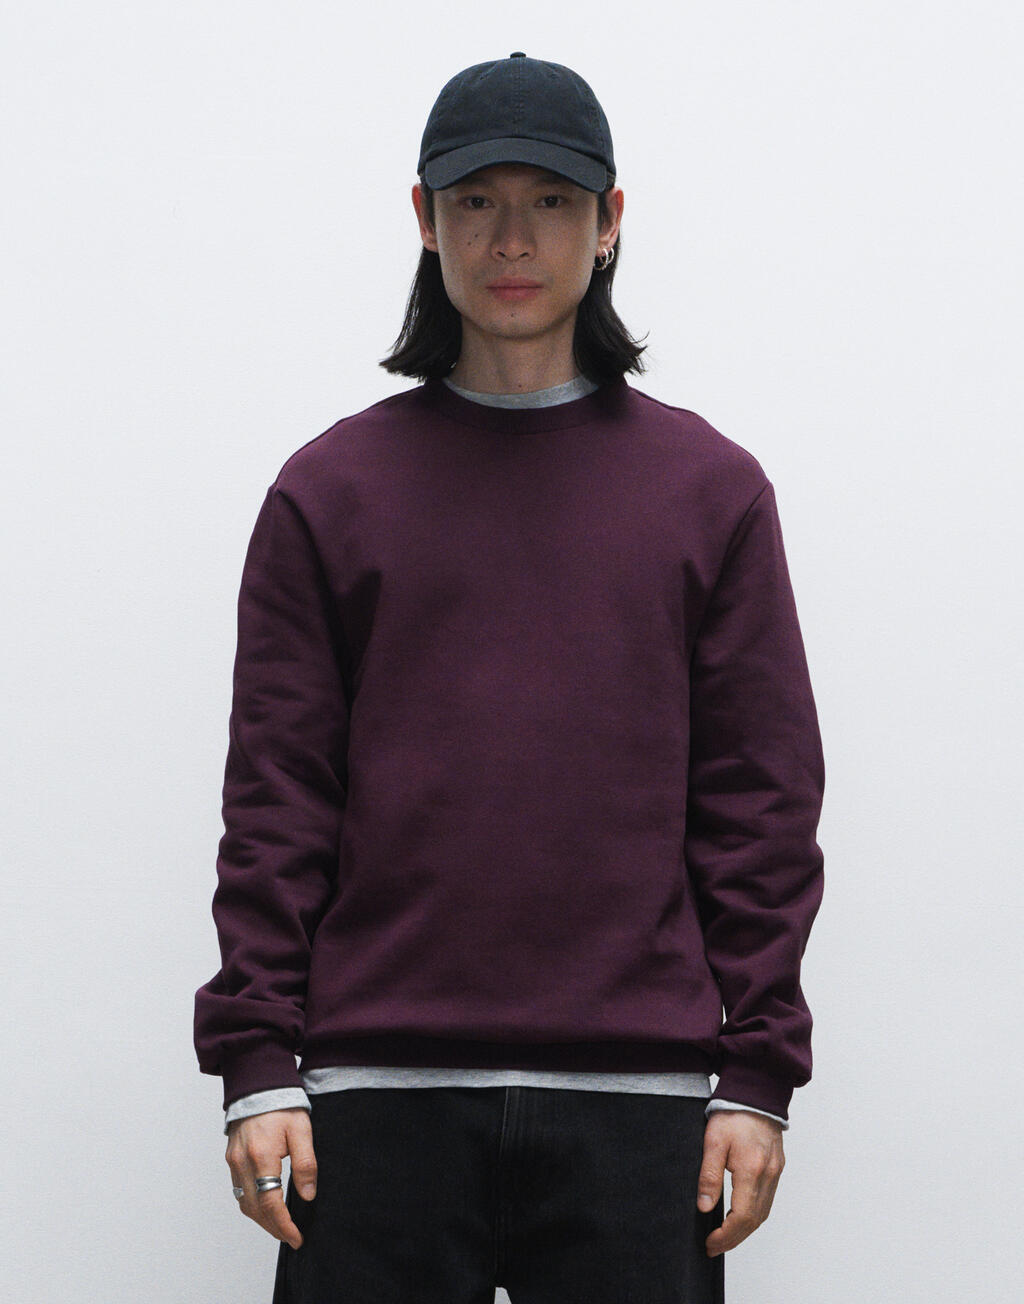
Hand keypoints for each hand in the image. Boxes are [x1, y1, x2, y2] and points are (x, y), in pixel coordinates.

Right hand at [225, 1108, 316, 1249]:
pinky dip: (252, 1206)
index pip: (270, 1202)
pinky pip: (239, 1191)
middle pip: (255, 1209)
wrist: (258, 1085)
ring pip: (244, 1203)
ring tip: (281, 1227)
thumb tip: (308, 1195)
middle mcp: (242, 1162)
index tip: (296, 1237)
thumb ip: (306, 1164)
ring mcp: (234, 1162)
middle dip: (273, 1228)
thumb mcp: (302, 1131)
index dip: (283, 1225)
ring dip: (262, 1220)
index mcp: (261, 1155)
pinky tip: (265, 1208)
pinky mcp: (231, 1159)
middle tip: (291, 1237)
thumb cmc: (282, 1105)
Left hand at [696, 1110, 784, 1256]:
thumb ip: (709, 1175)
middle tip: (713, 1247)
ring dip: (745, 1230)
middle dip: (734, 1238)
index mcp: (752, 1169)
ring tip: (724, 1237)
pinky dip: (754, 1215)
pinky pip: (768, 1200)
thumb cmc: (733, 1114)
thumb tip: (704, 1206)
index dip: (726, 1235)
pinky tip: (740, 1216)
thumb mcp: (712, 1141)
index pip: (742, 1216)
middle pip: (754, 1220)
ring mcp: (776, 1172)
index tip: (710, 1243)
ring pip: (763, 1213)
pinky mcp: (777, 1167)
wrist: (756, 1092)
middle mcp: (768, 1174)